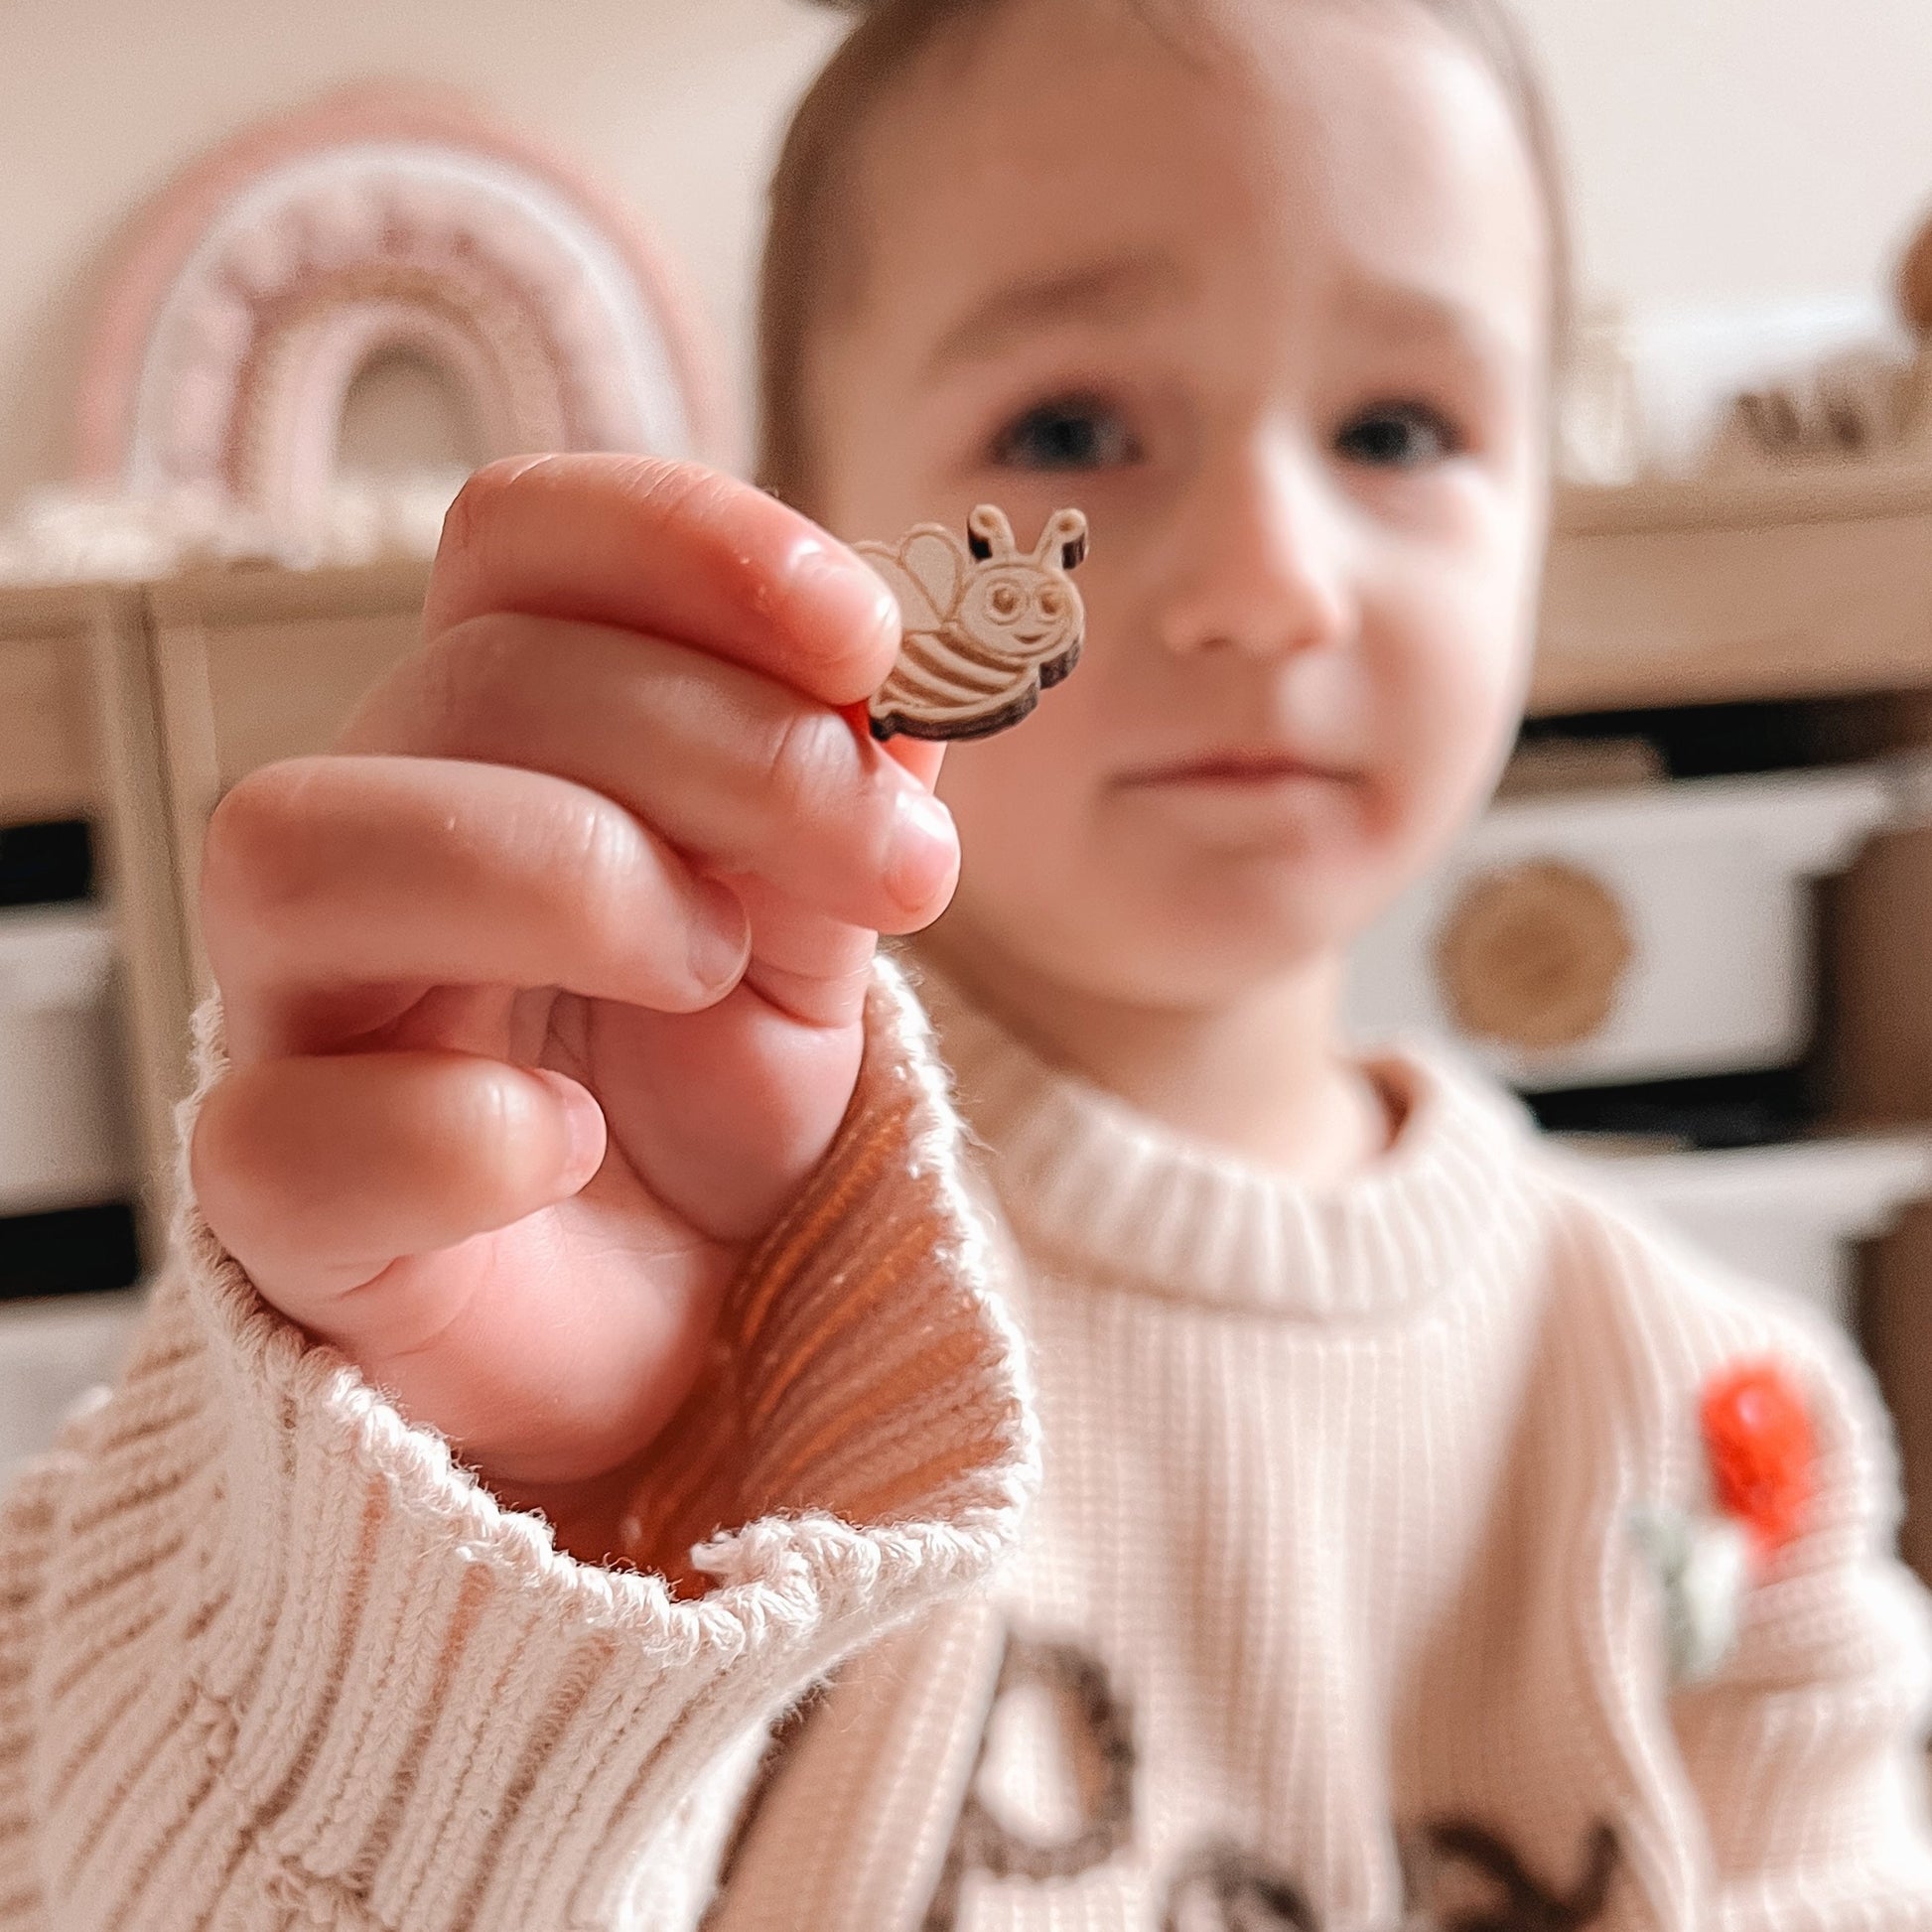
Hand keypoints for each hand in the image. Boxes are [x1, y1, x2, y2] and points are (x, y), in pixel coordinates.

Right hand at [189, 455, 955, 1554]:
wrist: (668, 1330)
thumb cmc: (713, 1102)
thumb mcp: (820, 935)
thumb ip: (845, 806)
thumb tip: (913, 683)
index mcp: (505, 739)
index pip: (522, 540)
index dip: (687, 541)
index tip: (864, 634)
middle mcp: (379, 840)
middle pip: (471, 676)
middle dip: (723, 744)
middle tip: (888, 862)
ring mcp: (307, 1019)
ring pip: (304, 847)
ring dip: (564, 880)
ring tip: (710, 973)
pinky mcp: (287, 1208)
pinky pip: (290, 1136)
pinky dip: (465, 1129)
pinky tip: (582, 1143)